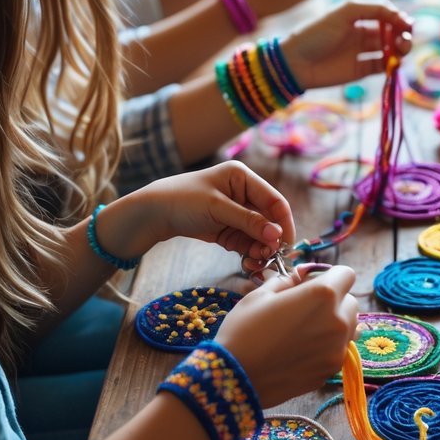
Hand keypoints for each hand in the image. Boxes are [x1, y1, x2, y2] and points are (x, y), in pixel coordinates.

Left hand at [105, 162, 295, 269]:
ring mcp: (235, 212)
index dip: (283, 222)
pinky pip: (245, 242)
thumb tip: (277, 235)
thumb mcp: (217, 208)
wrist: (152, 213)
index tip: (287, 245)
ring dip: (260, 249)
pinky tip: (248, 263)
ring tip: (255, 263)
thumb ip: (248, 221)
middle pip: (268, 219)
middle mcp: (243, 192)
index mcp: (243, 177)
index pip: (273, 200)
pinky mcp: (227, 228)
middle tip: (268, 258)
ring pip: (258, 234)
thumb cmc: (183, 200)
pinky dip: (249, 252)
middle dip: (270, 240)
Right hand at [217, 265, 358, 403]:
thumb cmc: (244, 331)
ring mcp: (337, 349)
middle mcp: (338, 320)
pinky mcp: (331, 370)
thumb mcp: (261, 295)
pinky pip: (339, 349)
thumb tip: (297, 278)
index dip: (330, 276)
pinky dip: (329, 345)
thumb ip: (287, 282)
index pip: (346, 274)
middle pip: (350, 301)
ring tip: (307, 329)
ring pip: (349, 326)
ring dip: (335, 322)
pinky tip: (303, 349)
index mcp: (323, 294)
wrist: (234, 380)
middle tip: (306, 307)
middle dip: (334, 300)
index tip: (312, 283)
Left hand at [280, 0, 412, 89]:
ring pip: (389, 49)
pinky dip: (391, 64)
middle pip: (391, 32)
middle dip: (403, 34)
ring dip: (400, 49)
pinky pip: (382, 66)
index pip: (386, 14)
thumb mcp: (344, 12)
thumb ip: (373, 8)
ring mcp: (361, 53)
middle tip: (406, 39)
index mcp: (357, 16)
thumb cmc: (316, 32)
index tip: (407, 23)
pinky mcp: (360, 71)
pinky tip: (393, 62)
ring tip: (402, 49)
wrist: (296, 62)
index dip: (398, 18)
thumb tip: (400, 14)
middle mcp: (361, 33)